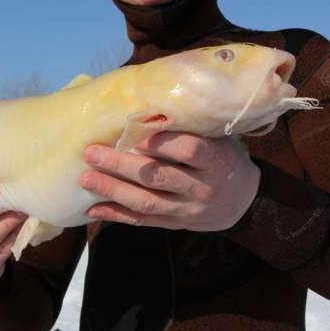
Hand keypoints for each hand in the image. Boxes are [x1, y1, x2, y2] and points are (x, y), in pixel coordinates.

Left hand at [79, 133, 259, 231]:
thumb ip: (188, 128)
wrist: (244, 201)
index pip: (188, 150)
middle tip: (92, 152)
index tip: (134, 132)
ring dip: (113, 190)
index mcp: (216, 161)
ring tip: (85, 178)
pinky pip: (143, 221)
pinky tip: (92, 208)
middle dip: (122, 165)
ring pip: (147, 202)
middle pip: (159, 177)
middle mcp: (201, 188)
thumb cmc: (224, 157)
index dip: (162, 142)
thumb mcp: (218, 138)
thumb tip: (146, 106)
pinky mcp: (175, 224)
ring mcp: (187, 209)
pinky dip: (116, 215)